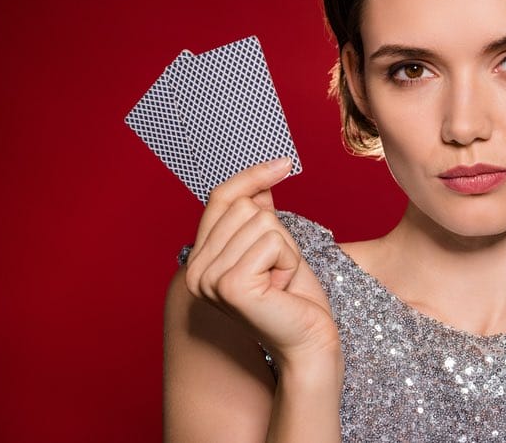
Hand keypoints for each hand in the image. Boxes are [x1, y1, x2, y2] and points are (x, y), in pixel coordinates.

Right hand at [183, 157, 339, 367]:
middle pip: (246, 206)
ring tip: (280, 281)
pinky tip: (282, 288)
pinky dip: (289, 261)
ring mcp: (209, 280)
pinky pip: (272, 241)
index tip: (284, 163)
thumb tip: (257, 184)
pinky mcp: (231, 285)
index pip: (221, 197)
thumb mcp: (275, 248)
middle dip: (277, 234)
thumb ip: (258, 217)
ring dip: (285, 250)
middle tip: (278, 271)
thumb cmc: (295, 299)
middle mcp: (195, 271)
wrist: (310, 342)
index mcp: (200, 260)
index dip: (252, 176)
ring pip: (262, 221)